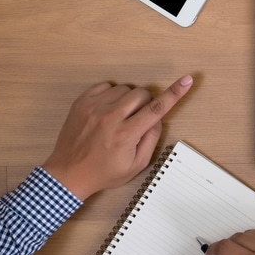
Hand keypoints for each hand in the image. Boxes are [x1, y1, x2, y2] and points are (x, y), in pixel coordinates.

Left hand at [42, 75, 192, 199]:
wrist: (67, 174)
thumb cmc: (104, 172)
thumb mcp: (136, 165)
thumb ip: (152, 139)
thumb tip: (157, 118)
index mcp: (126, 135)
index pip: (156, 109)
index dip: (174, 93)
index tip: (187, 80)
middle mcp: (109, 118)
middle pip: (142, 94)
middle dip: (146, 103)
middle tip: (137, 119)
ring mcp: (93, 108)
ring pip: (125, 89)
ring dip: (128, 100)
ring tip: (119, 117)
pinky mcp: (81, 103)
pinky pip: (106, 86)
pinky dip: (112, 95)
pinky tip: (108, 110)